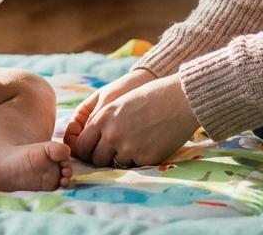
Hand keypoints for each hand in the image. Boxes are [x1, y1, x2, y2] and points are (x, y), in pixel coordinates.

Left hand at [72, 72, 198, 168]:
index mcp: (103, 118)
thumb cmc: (150, 96)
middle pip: (96, 159)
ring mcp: (128, 148)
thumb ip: (103, 120)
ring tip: (134, 145)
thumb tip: (91, 139)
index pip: (82, 145)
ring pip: (114, 164)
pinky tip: (148, 146)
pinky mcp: (145, 158)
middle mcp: (111, 135)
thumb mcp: (119, 102)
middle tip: (113, 153)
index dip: (87, 151)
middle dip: (102, 158)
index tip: (92, 151)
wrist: (179, 100)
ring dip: (121, 158)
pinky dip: (139, 159)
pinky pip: (134, 166)